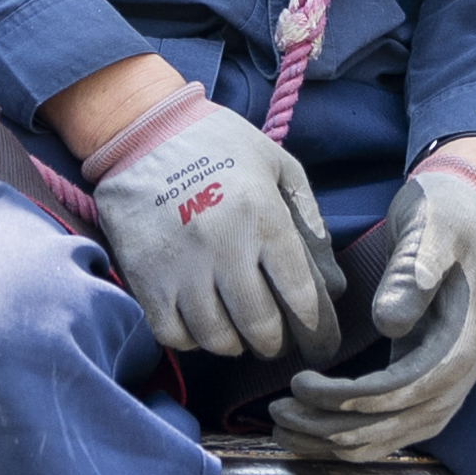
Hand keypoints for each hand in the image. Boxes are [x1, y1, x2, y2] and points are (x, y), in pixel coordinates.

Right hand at [78, 77, 349, 364]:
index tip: (316, 336)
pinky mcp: (145, 278)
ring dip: (234, 345)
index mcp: (263, 216)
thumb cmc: (218, 144)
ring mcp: (181, 266)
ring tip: (238, 336)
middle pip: (260, 325)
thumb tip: (333, 282)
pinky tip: (199, 326)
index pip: (300, 294)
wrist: (141, 129)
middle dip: (274, 343)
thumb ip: (309, 217)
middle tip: (275, 341)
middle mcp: (225, 247)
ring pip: (216, 337)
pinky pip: (173, 334)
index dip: (314, 326)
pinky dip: (191, 340)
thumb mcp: (276, 163)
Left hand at [275, 151, 475, 457]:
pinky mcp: (432, 372)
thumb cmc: (443, 209)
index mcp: (474, 329)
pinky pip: (399, 421)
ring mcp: (455, 372)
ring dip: (344, 439)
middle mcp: (470, 363)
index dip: (358, 396)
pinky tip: (317, 429)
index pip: (415, 386)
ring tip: (286, 428)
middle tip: (279, 414)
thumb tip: (390, 324)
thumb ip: (415, 272)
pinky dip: (359, 433)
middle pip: (406, 420)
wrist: (464, 205)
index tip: (303, 386)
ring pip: (401, 430)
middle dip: (339, 426)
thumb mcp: (432, 225)